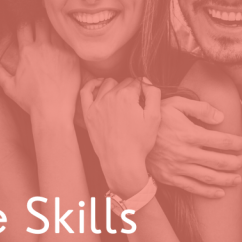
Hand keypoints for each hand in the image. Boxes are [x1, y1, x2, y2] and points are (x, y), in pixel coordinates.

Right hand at [0, 20, 79, 120]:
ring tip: (52, 29)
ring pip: (55, 29)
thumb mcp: (9, 86)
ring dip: (52, 28)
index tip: (26, 25)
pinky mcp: (72, 56)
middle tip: (39, 23)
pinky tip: (64, 41)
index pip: (24, 26)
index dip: (24, 23)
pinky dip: (65, 38)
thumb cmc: (30, 101)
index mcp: (27, 51)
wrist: (53, 111)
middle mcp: (43, 47)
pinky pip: (69, 40)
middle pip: (41, 22)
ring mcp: (60, 50)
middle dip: (39, 21)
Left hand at [81, 77, 160, 196]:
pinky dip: (93, 85)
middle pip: (124, 83)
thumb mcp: (154, 117)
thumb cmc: (139, 141)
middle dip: (131, 90)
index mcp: (127, 95)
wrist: (121, 161)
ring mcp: (97, 104)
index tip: (144, 102)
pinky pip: (86, 91)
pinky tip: (100, 85)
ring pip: (108, 83)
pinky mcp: (88, 113)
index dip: (143, 91)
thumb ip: (153, 93)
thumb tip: (146, 81)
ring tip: (122, 98)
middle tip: (135, 106)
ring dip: (116, 87)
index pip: (137, 82)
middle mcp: (110, 96)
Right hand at [146, 96, 241, 198]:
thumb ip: (199, 108)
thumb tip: (221, 117)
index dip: (236, 143)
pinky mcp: (170, 177)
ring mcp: (178, 167)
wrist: (130, 136)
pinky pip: (193, 188)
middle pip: (219, 161)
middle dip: (236, 162)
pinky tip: (220, 193)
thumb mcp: (175, 104)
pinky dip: (209, 192)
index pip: (222, 141)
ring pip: (209, 177)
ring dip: (227, 179)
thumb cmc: (156, 117)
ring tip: (238, 179)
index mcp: (190, 134)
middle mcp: (187, 153)